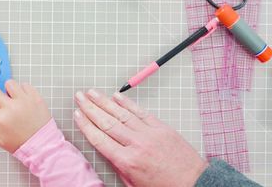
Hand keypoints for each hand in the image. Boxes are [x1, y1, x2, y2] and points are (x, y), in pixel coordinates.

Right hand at [0, 72, 51, 152]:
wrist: (41, 145)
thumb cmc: (20, 143)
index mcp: (0, 118)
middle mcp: (11, 107)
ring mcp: (24, 101)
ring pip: (10, 84)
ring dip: (8, 89)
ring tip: (12, 98)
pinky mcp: (35, 97)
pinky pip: (25, 85)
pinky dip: (22, 89)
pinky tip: (23, 99)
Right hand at [74, 89, 207, 186]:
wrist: (193, 183)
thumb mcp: (134, 184)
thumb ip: (119, 166)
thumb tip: (107, 151)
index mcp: (127, 161)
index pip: (100, 139)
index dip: (86, 125)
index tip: (77, 114)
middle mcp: (136, 144)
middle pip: (107, 122)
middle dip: (90, 108)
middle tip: (79, 97)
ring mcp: (149, 133)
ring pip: (121, 114)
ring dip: (104, 102)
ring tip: (92, 93)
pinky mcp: (161, 127)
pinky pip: (140, 112)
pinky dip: (127, 103)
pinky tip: (116, 96)